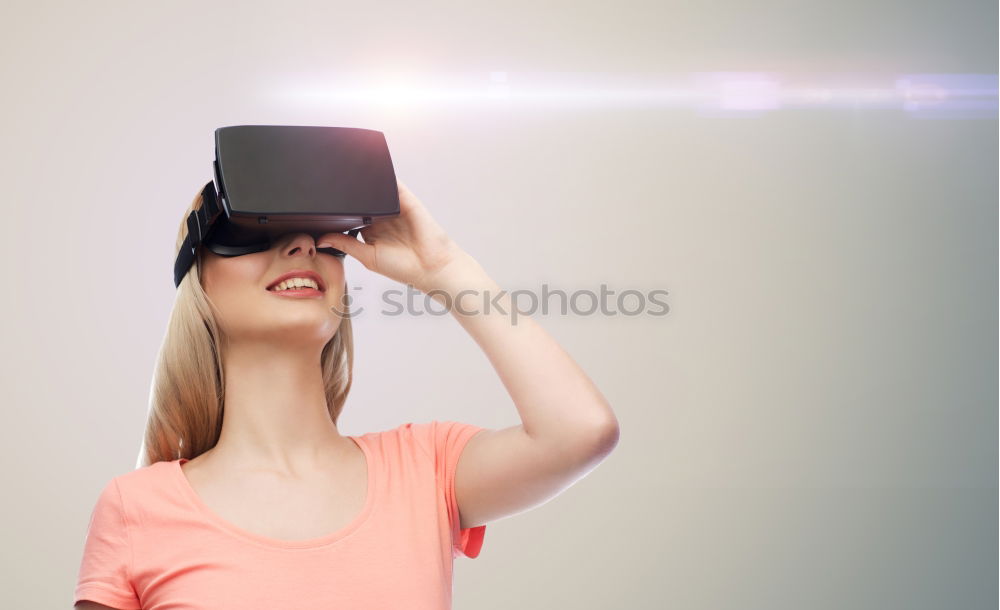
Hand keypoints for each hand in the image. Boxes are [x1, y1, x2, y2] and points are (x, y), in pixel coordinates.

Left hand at [317, 179, 469, 293]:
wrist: (431, 267)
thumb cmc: (404, 268)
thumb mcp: (367, 256)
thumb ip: (345, 244)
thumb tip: (322, 239)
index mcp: (371, 231)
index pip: (351, 215)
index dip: (338, 210)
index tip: (320, 205)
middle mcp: (383, 218)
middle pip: (361, 200)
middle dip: (348, 194)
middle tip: (328, 184)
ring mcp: (395, 208)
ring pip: (375, 189)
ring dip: (364, 183)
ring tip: (346, 172)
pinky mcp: (407, 200)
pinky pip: (393, 184)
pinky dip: (383, 177)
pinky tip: (371, 172)